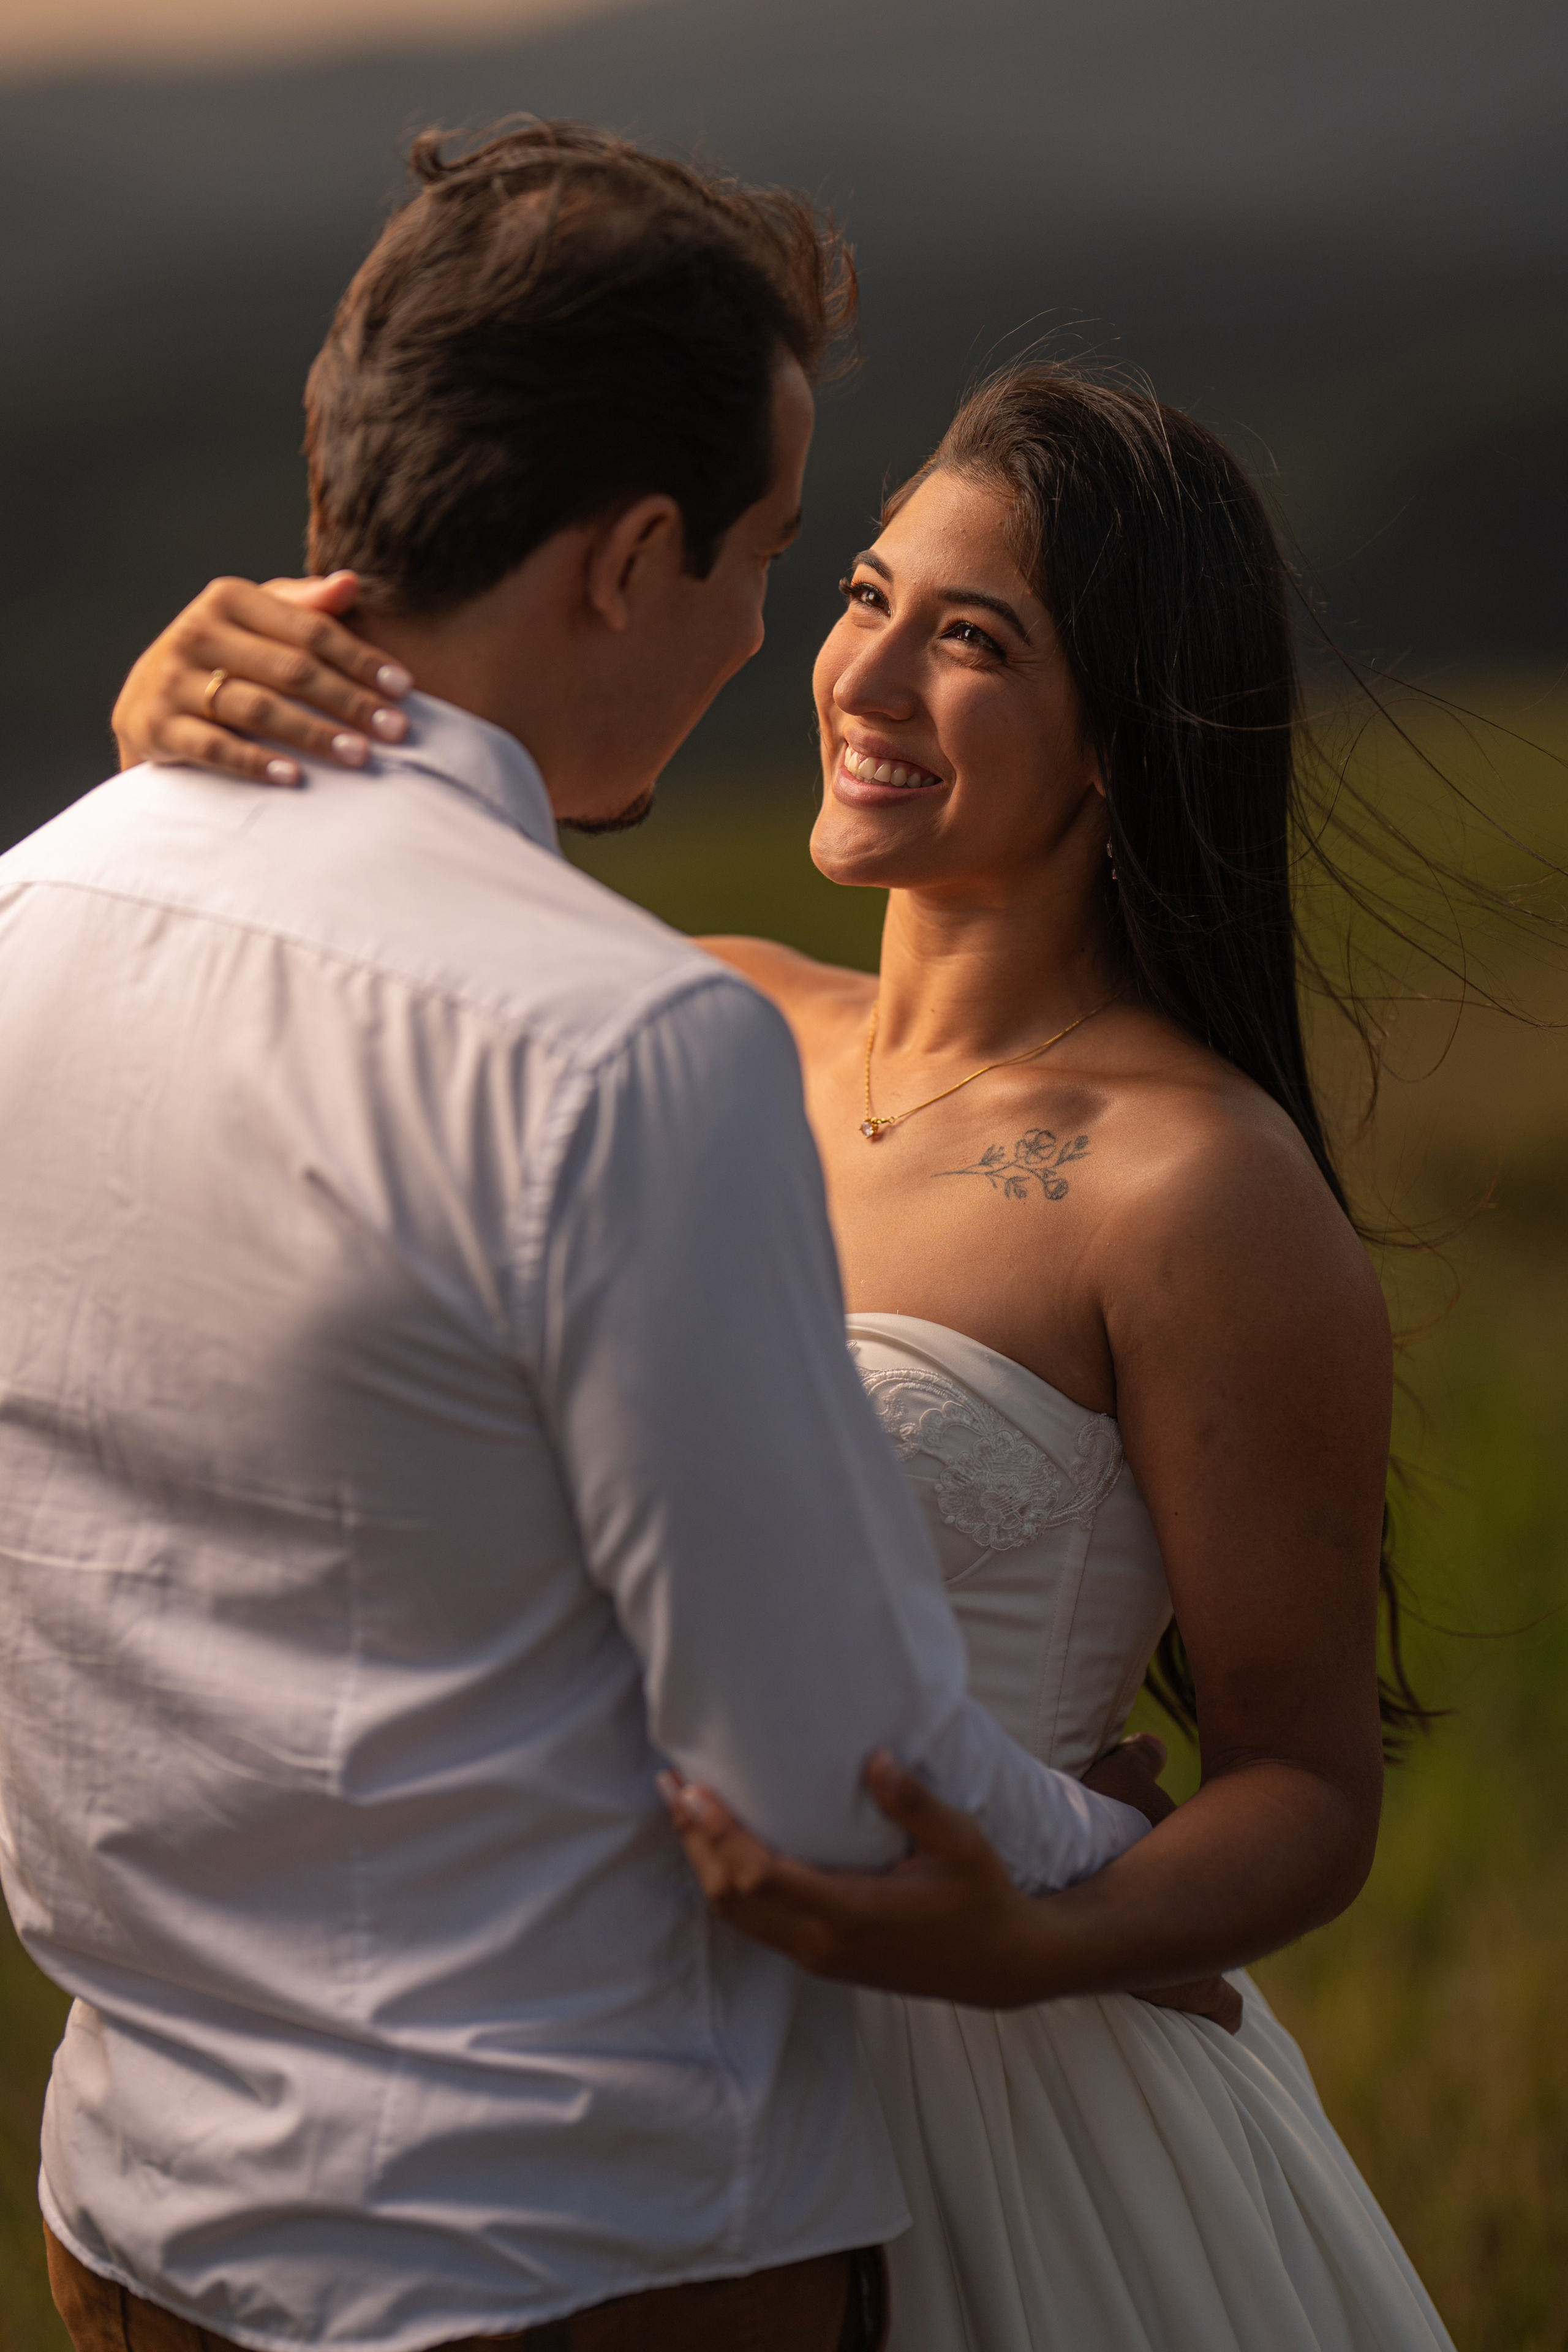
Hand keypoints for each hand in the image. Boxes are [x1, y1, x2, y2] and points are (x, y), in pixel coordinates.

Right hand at [110, 572, 413, 786]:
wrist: (146, 704)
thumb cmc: (224, 658)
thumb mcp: (259, 621)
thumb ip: (305, 605)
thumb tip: (352, 582)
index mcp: (228, 599)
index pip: (310, 629)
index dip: (361, 659)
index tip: (405, 688)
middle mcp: (196, 631)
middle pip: (290, 669)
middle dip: (349, 701)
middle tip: (396, 731)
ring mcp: (171, 679)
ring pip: (256, 707)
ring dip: (313, 733)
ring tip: (359, 756)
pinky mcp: (156, 725)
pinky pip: (214, 746)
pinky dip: (255, 761)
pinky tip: (295, 777)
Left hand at [660, 1746, 1242, 2029]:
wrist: (1001, 1966)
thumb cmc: (981, 1897)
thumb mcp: (959, 1843)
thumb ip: (914, 1803)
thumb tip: (875, 1758)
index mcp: (850, 1914)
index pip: (761, 1875)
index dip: (718, 1834)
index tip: (690, 1790)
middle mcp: (823, 1943)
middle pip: (732, 1897)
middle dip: (695, 1842)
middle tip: (671, 1785)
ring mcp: (819, 1957)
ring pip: (737, 1915)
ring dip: (705, 1863)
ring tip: (685, 1810)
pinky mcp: (822, 1958)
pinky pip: (756, 1924)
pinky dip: (728, 1883)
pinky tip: (725, 1847)